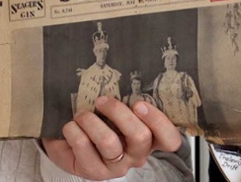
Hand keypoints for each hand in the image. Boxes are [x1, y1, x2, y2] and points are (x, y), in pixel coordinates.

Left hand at [42, 97, 184, 179]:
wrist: (70, 144)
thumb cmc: (100, 123)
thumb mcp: (117, 112)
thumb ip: (126, 100)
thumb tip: (122, 69)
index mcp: (149, 139)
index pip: (170, 139)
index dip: (159, 122)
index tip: (139, 104)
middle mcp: (137, 155)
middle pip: (140, 137)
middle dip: (119, 113)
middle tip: (102, 100)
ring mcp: (117, 166)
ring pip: (109, 142)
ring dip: (91, 121)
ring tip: (81, 114)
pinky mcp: (95, 171)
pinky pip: (84, 146)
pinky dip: (73, 130)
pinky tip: (71, 126)